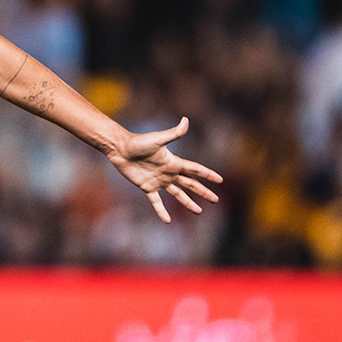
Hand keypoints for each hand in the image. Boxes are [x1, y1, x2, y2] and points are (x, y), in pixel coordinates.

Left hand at [109, 118, 223, 222]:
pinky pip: (156, 202)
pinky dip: (161, 211)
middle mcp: (169, 172)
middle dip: (203, 192)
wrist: (121, 149)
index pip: (195, 170)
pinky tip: (167, 220)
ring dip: (188, 203)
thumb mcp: (158, 139)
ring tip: (198, 211)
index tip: (220, 180)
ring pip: (178, 194)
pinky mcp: (147, 187)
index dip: (207, 175)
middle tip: (215, 200)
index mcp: (174, 162)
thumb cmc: (139, 142)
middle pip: (190, 184)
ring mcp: (159, 181)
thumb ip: (173, 133)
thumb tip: (186, 120)